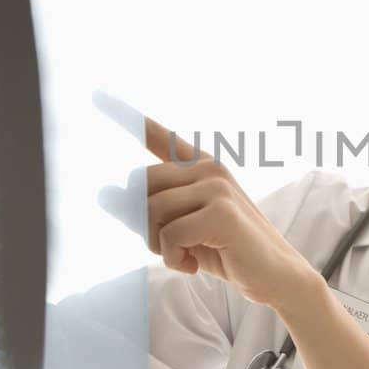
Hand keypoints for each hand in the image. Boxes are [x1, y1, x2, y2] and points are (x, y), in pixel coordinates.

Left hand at [93, 93, 319, 309]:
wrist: (273, 275)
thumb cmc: (224, 248)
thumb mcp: (178, 228)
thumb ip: (144, 210)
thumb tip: (103, 194)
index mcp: (199, 166)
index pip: (157, 136)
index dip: (125, 115)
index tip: (94, 94)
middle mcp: (208, 168)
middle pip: (140, 185)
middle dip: (144, 223)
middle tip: (171, 246)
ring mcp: (217, 187)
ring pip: (152, 210)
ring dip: (159, 245)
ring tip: (185, 255)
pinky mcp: (222, 213)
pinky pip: (170, 234)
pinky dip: (174, 258)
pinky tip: (193, 265)